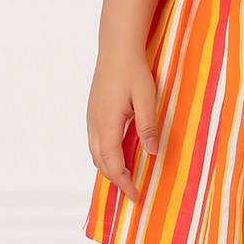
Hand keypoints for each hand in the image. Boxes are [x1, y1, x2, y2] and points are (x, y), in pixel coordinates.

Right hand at [87, 50, 158, 202]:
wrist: (116, 48)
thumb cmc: (132, 70)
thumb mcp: (147, 98)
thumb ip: (148, 127)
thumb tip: (152, 152)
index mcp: (107, 124)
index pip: (113, 164)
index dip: (124, 182)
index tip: (135, 195)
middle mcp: (95, 124)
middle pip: (101, 163)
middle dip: (116, 180)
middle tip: (133, 191)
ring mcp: (91, 118)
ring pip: (95, 153)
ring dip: (109, 168)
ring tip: (126, 177)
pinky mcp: (93, 112)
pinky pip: (94, 142)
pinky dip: (104, 155)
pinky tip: (118, 154)